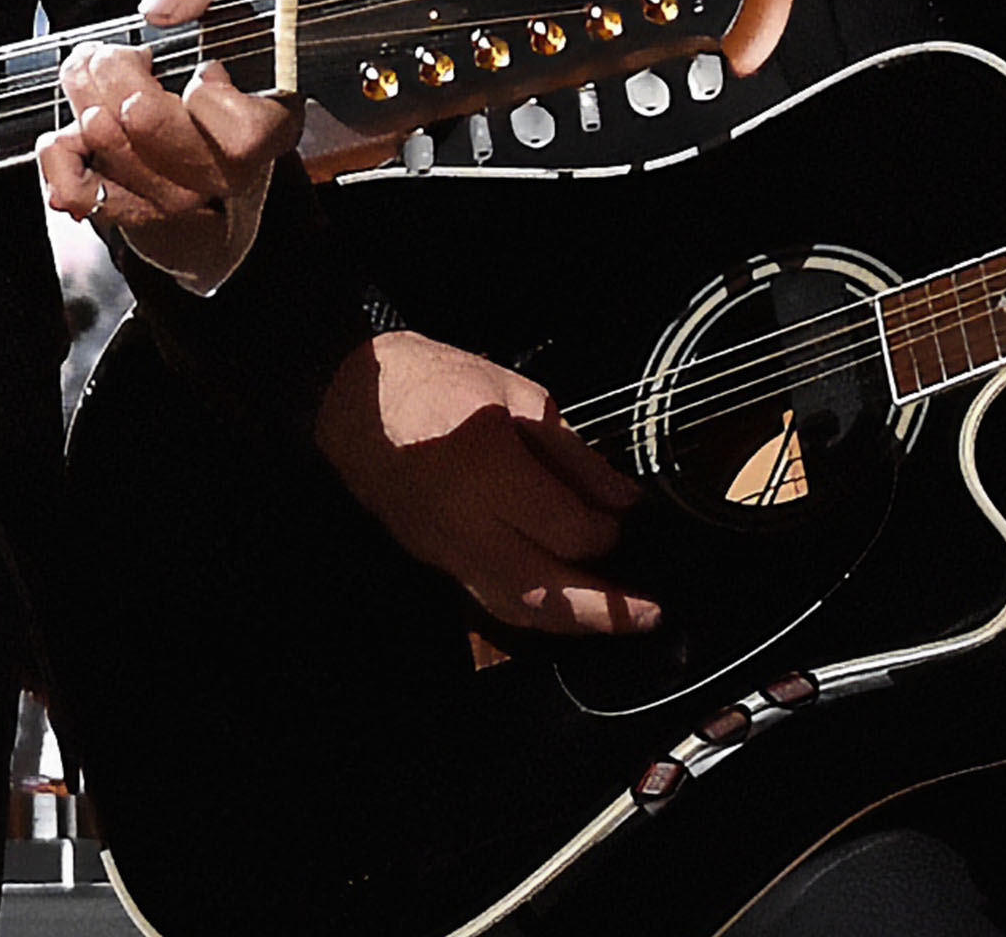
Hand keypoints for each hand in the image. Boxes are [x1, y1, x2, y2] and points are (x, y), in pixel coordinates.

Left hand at [40, 0, 294, 288]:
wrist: (199, 105)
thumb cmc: (218, 50)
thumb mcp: (220, 1)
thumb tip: (159, 9)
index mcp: (267, 126)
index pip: (242, 135)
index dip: (210, 99)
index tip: (200, 69)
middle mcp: (225, 173)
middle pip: (158, 135)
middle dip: (118, 80)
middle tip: (108, 53)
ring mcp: (178, 198)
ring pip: (118, 157)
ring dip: (86, 104)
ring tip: (87, 71)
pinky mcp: (132, 209)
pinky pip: (85, 193)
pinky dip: (63, 158)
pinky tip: (66, 130)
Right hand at [313, 330, 656, 636]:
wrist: (354, 402)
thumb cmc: (436, 382)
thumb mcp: (516, 394)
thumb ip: (573, 453)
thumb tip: (622, 498)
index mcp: (492, 471)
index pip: (568, 529)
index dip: (609, 529)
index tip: (629, 517)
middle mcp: (469, 524)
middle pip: (546, 591)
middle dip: (606, 609)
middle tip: (650, 613)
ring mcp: (447, 550)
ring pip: (517, 609)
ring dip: (573, 624)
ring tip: (617, 621)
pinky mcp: (435, 560)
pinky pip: (490, 601)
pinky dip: (534, 613)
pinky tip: (562, 608)